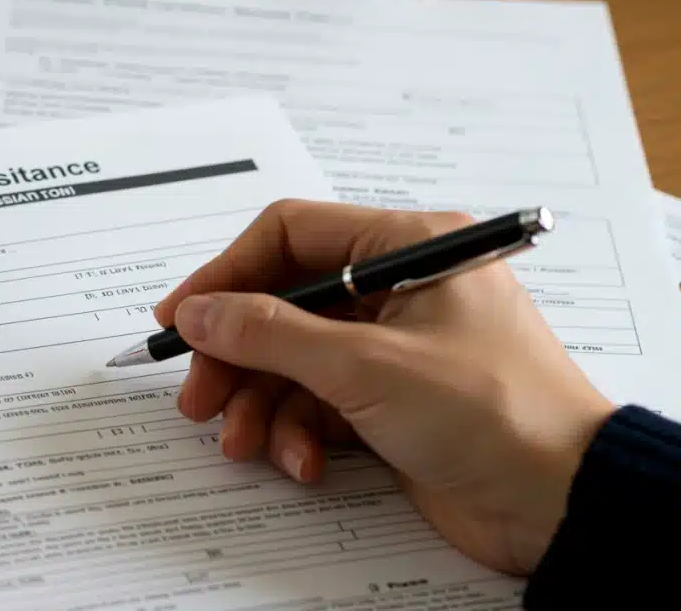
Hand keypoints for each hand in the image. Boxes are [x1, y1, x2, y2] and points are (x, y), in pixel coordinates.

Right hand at [154, 200, 615, 574]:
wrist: (561, 504)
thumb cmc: (490, 412)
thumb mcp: (365, 366)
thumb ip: (269, 333)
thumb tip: (197, 311)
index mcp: (407, 247)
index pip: (291, 235)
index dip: (226, 274)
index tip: (179, 317)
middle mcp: (397, 288)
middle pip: (283, 304)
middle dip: (236, 355)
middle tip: (198, 399)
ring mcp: (392, 347)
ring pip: (294, 360)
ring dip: (261, 404)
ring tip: (243, 443)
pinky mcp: (391, 401)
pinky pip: (319, 403)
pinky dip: (299, 433)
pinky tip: (302, 464)